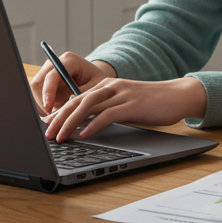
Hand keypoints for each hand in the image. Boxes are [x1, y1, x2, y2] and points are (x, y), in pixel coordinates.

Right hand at [29, 52, 115, 112]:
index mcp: (69, 60)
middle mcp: (54, 64)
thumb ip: (79, 99)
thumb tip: (64, 112)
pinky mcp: (44, 82)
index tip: (49, 108)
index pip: (52, 76)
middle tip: (51, 118)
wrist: (96, 79)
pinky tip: (53, 115)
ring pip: (35, 91)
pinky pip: (37, 95)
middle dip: (42, 102)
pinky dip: (43, 107)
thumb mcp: (94, 91)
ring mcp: (47, 72)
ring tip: (54, 118)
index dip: (48, 92)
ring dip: (41, 106)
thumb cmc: (98, 84)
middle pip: (37, 83)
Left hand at [44, 76, 207, 141]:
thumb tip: (83, 125)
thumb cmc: (150, 103)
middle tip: (46, 134)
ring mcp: (121, 94)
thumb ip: (104, 110)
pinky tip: (85, 134)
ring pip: (88, 107)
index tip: (45, 126)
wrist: (176, 96)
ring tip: (60, 137)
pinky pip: (108, 114)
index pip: (75, 98)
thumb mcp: (123, 104)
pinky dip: (94, 125)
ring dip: (71, 123)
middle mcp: (110, 87)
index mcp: (105, 85)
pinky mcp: (132, 104)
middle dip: (58, 119)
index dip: (58, 112)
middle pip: (77, 101)